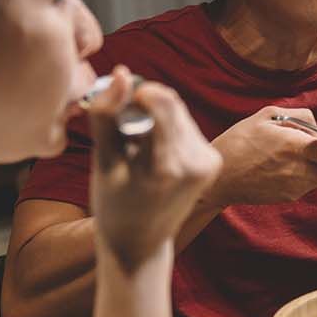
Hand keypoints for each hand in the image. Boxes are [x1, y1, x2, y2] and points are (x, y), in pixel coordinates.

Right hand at [88, 66, 222, 265]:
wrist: (140, 243)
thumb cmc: (113, 204)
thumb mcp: (103, 163)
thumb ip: (108, 116)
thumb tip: (121, 73)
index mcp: (165, 167)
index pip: (162, 102)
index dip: (137, 92)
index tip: (115, 101)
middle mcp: (195, 164)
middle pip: (171, 104)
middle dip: (143, 104)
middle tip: (121, 125)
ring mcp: (209, 164)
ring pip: (179, 113)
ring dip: (155, 116)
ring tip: (135, 144)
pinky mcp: (213, 162)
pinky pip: (186, 128)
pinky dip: (167, 130)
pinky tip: (152, 151)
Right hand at [205, 105, 316, 204]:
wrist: (215, 179)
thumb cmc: (238, 143)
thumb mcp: (267, 116)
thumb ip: (299, 118)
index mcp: (295, 148)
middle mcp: (299, 171)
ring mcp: (295, 187)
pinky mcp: (289, 196)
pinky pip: (309, 183)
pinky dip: (315, 175)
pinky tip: (304, 169)